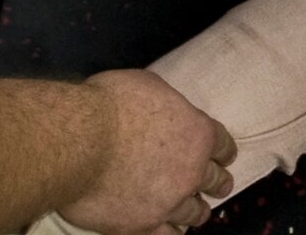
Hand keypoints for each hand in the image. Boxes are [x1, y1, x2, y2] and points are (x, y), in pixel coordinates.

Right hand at [62, 69, 236, 233]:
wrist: (80, 143)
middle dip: (218, 182)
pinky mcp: (143, 226)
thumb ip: (165, 104)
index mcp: (198, 133)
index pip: (223, 145)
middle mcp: (192, 171)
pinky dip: (172, 232)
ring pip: (195, 213)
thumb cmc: (111, 105)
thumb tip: (162, 109)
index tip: (225, 156)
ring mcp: (169, 202)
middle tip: (220, 186)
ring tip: (197, 212)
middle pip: (216, 180)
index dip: (224, 151)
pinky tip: (171, 231)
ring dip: (197, 211)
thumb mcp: (149, 86)